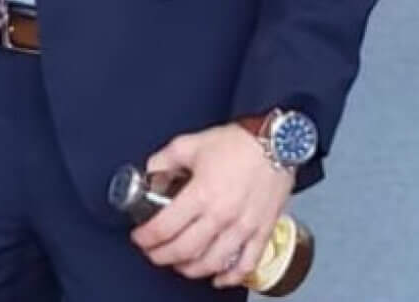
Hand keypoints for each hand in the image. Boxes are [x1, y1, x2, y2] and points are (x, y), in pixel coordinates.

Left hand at [130, 124, 293, 288]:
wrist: (278, 141)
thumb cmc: (239, 142)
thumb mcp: (190, 144)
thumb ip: (164, 160)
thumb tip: (150, 174)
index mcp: (201, 194)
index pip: (164, 228)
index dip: (146, 238)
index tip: (140, 237)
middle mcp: (222, 215)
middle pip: (184, 251)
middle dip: (161, 256)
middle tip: (153, 252)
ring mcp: (243, 227)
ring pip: (212, 263)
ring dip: (190, 269)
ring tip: (179, 263)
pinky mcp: (262, 232)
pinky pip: (246, 265)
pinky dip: (230, 277)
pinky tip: (218, 277)